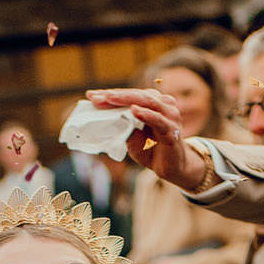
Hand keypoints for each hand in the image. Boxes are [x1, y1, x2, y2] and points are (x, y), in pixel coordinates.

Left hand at [85, 88, 211, 192]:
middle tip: (96, 97)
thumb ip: (123, 126)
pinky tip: (134, 111)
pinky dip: (146, 114)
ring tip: (110, 98)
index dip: (110, 95)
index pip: (130, 95)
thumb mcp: (132, 137)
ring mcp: (169, 116)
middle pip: (137, 95)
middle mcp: (164, 105)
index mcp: (153, 103)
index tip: (91, 95)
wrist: (173, 168)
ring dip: (127, 100)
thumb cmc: (152, 150)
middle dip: (115, 96)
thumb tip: (104, 119)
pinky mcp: (172, 130)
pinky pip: (158, 120)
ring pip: (148, 102)